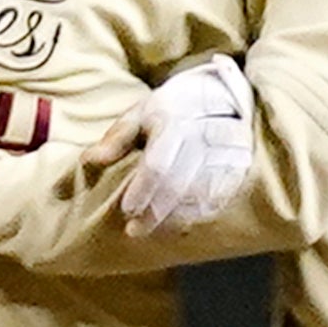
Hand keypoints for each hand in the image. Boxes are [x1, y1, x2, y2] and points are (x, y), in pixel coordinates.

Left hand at [107, 56, 254, 237]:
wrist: (221, 95)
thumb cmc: (171, 109)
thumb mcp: (139, 113)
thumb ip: (116, 138)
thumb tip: (89, 161)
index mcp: (174, 122)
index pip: (158, 165)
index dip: (142, 191)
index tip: (127, 210)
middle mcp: (203, 138)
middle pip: (179, 186)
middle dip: (156, 213)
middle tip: (135, 231)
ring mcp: (225, 153)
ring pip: (200, 196)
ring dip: (176, 218)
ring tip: (155, 231)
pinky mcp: (238, 166)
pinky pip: (219, 197)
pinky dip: (199, 214)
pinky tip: (180, 223)